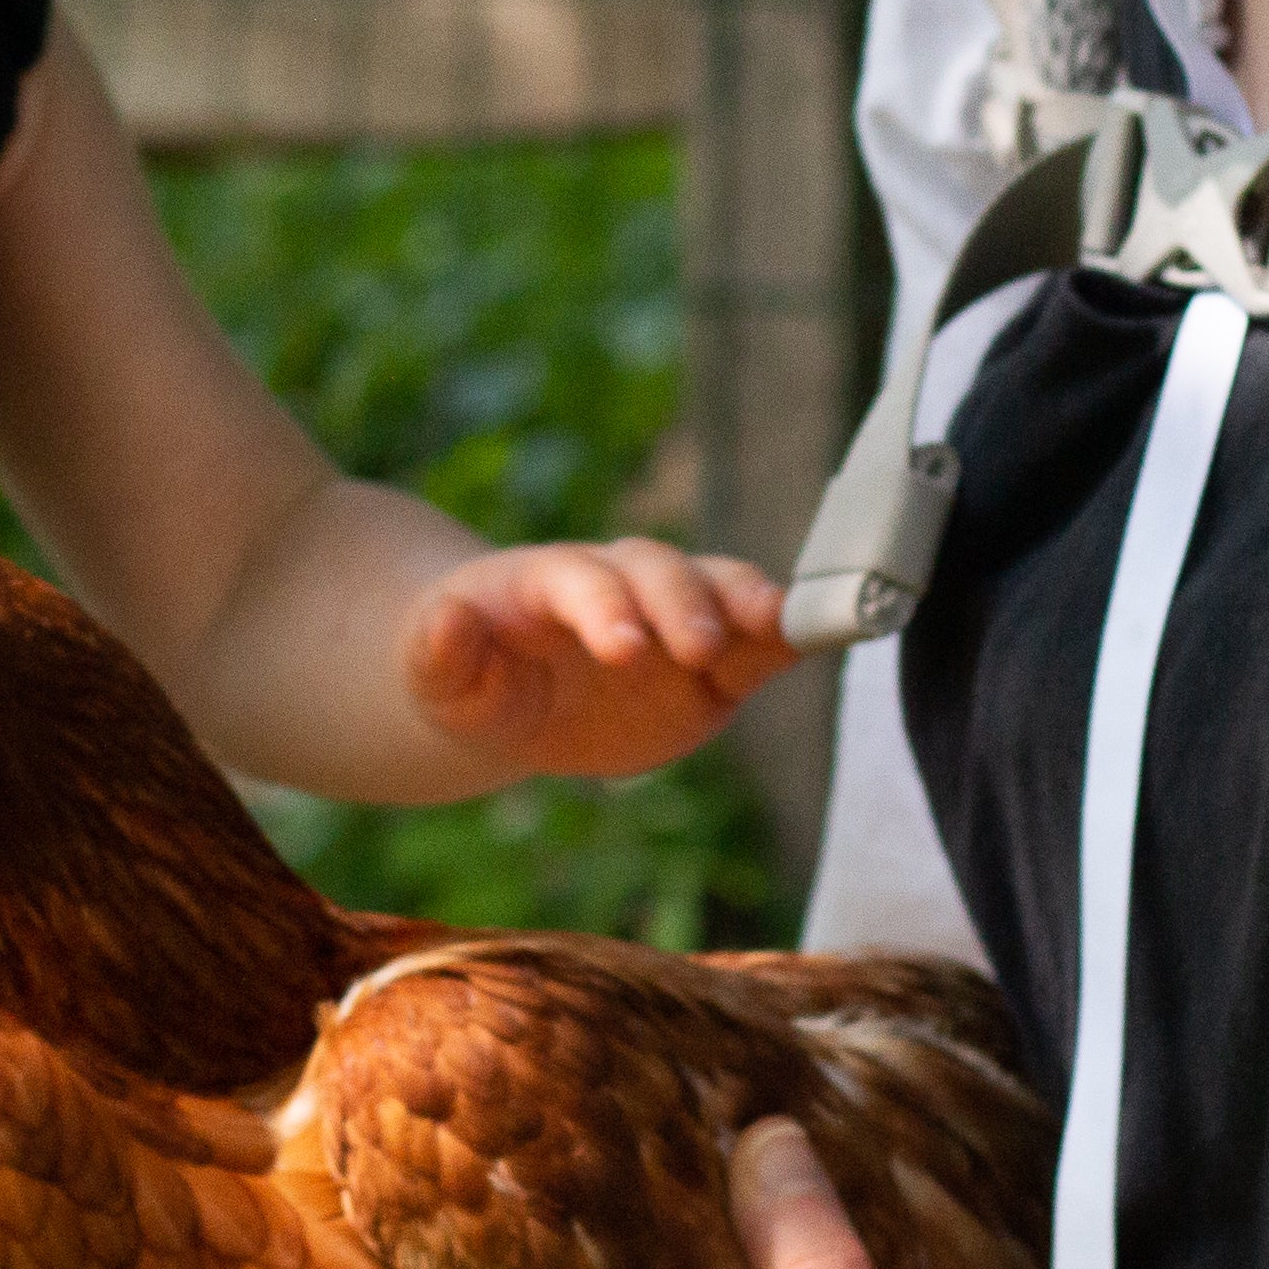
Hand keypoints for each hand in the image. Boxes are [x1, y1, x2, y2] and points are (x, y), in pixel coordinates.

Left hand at [406, 540, 799, 780]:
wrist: (512, 699)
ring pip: (720, 588)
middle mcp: (620, 583)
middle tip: (700, 649)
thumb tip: (444, 620)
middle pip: (659, 569)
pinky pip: (763, 642)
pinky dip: (796, 636)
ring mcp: (673, 617)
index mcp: (546, 582)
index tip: (624, 651)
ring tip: (783, 628)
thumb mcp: (437, 679)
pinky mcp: (717, 663)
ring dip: (753, 603)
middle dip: (683, 602)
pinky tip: (831, 635)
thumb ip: (440, 653)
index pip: (580, 578)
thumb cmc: (470, 682)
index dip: (605, 607)